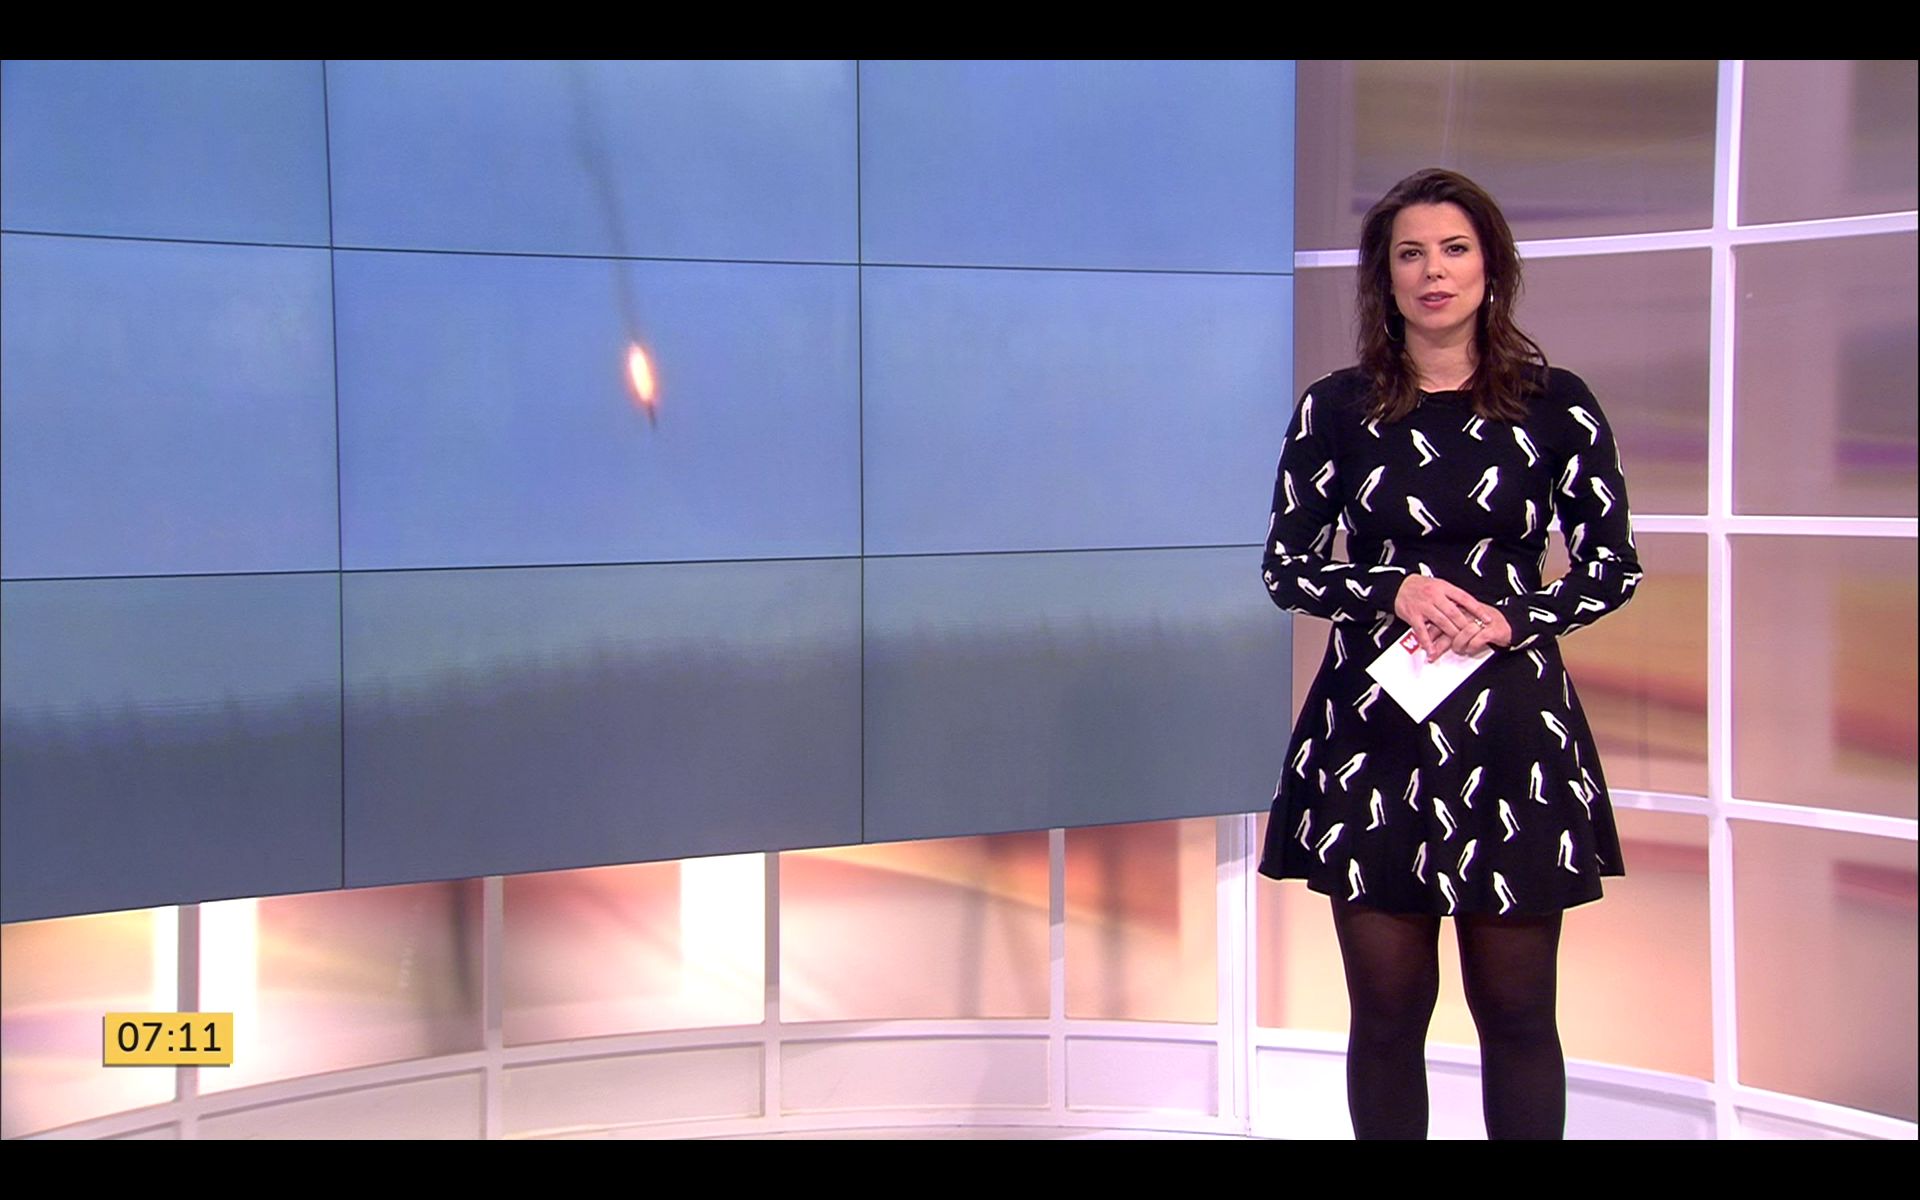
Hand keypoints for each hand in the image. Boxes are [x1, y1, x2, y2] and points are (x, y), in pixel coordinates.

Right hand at [1394, 575, 1508, 660]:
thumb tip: (1469, 607)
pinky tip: (1432, 650)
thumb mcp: (1439, 584)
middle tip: (1475, 634)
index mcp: (1443, 587)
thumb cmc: (1421, 586)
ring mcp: (1424, 606)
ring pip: (1441, 622)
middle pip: (1454, 613)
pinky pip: (1421, 631)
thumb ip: (1452, 596)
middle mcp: (1434, 596)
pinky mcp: (1413, 616)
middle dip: (1465, 625)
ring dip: (1451, 634)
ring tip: (1459, 643)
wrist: (1399, 586)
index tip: (1487, 619)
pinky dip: (1427, 642)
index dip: (1477, 609)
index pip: (1464, 598)